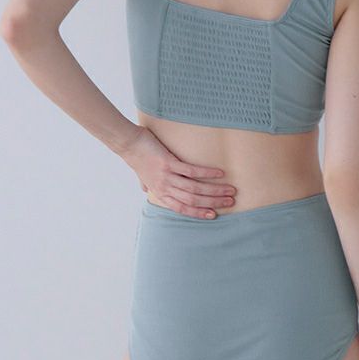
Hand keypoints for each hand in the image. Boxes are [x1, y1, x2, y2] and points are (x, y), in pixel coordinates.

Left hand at [120, 125, 235, 218]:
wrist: (129, 144)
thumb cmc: (137, 159)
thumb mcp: (142, 177)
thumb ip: (147, 184)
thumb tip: (146, 189)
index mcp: (160, 193)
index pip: (182, 208)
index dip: (198, 213)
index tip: (213, 215)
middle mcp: (165, 188)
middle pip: (193, 200)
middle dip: (213, 202)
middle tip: (230, 201)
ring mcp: (167, 177)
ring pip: (195, 188)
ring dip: (215, 190)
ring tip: (230, 190)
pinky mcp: (168, 163)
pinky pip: (191, 171)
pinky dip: (207, 173)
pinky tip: (219, 174)